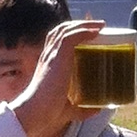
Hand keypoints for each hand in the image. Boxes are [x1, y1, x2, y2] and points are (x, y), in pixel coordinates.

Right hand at [14, 18, 104, 136]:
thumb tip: (98, 109)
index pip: (57, 42)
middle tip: (97, 27)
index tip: (88, 34)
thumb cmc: (49, 112)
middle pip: (61, 31)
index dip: (71, 35)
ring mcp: (52, 54)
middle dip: (78, 25)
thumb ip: (83, 109)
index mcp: (49, 64)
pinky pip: (71, 36)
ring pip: (66, 30)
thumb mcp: (70, 109)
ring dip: (84, 24)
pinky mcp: (58, 56)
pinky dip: (84, 30)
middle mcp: (49, 56)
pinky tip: (96, 31)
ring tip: (99, 25)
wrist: (37, 112)